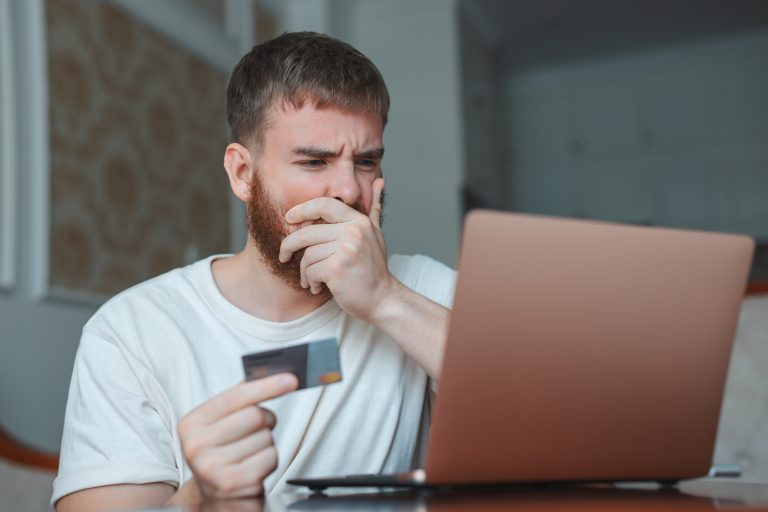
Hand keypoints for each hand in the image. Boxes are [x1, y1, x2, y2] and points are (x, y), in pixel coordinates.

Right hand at [177, 373, 297, 498]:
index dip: (266, 386)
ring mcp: (213, 468)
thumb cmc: (221, 453)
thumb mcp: (218, 425)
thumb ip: (238, 399)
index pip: (235, 397)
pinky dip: (269, 460)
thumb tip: (267, 374)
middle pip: (255, 415)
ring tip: (250, 453)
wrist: (213, 497)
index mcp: (190, 425)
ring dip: (266, 443)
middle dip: (266, 420)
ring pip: (265, 438)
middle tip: (259, 429)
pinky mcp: (234, 484)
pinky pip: (270, 457)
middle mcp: (196, 447)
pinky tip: (254, 467)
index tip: (290, 380)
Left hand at [278, 178, 393, 321]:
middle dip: (290, 246)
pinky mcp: (337, 268)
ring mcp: (346, 249)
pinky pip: (310, 271)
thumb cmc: (374, 269)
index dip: (302, 209)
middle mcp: (354, 231)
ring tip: (312, 280)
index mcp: (359, 221)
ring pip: (307, 255)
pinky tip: (320, 287)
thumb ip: (374, 209)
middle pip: (306, 232)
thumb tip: (379, 182)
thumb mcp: (375, 235)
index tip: (289, 218)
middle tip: (284, 256)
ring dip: (305, 271)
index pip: (324, 204)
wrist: (383, 299)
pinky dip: (311, 282)